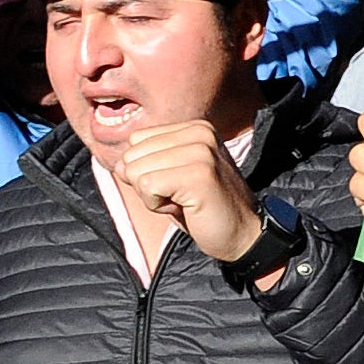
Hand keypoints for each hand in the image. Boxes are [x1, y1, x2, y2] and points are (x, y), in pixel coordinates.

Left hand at [119, 122, 264, 268]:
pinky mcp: (199, 174)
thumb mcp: (174, 175)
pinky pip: (148, 186)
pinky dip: (158, 205)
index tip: (178, 185)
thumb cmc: (204, 209)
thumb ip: (148, 161)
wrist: (244, 236)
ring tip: (185, 201)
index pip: (137, 140)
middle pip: (133, 155)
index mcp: (195, 128)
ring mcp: (201, 151)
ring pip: (137, 171)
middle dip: (148, 184)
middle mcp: (200, 133)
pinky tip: (186, 208)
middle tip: (182, 196)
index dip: (148, 170)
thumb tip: (119, 164)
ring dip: (153, 196)